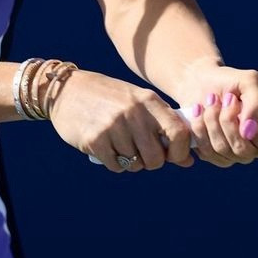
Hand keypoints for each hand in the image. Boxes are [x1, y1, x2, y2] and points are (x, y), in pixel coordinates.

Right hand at [48, 69, 194, 172]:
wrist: (67, 90)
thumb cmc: (110, 99)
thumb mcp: (138, 103)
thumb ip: (164, 127)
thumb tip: (189, 161)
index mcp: (149, 100)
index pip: (179, 133)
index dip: (180, 152)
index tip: (173, 156)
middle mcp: (133, 112)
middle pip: (157, 158)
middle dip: (151, 162)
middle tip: (141, 153)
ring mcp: (113, 126)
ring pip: (135, 164)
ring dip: (130, 161)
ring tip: (120, 145)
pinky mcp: (95, 139)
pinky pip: (116, 166)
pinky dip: (114, 162)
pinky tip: (107, 147)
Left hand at [179, 66, 257, 167]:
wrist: (202, 81)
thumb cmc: (231, 81)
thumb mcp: (250, 81)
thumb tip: (249, 132)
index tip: (242, 106)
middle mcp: (256, 148)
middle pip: (243, 151)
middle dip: (228, 121)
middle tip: (225, 97)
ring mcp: (234, 155)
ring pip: (222, 150)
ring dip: (212, 120)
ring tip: (210, 99)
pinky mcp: (214, 155)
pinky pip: (206, 152)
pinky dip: (200, 127)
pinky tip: (199, 110)